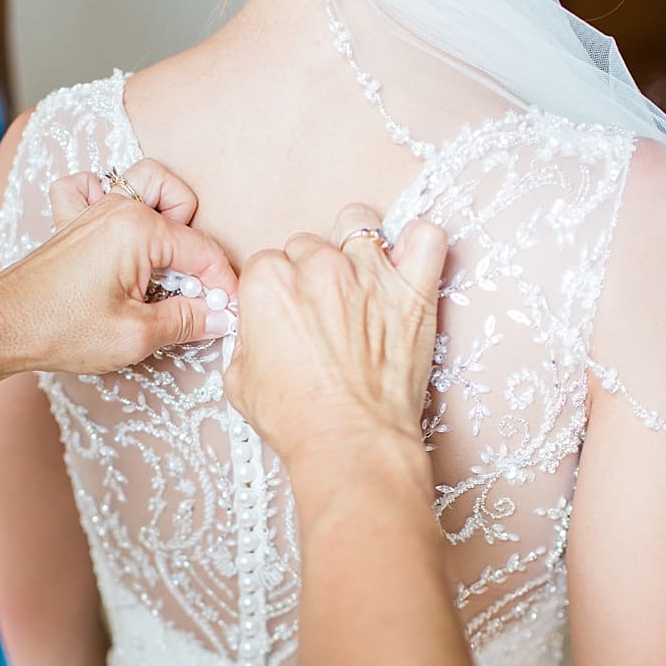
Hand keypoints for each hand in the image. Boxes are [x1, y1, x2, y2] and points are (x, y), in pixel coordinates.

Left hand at [0, 162, 237, 376]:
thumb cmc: (59, 331)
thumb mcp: (134, 336)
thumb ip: (185, 321)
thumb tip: (218, 317)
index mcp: (138, 229)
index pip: (203, 251)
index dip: (223, 286)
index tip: (230, 312)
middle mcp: (117, 207)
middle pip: (182, 211)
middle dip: (196, 254)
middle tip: (189, 296)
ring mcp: (91, 209)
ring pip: (146, 183)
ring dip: (166, 209)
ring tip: (163, 256)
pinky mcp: (70, 221)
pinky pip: (91, 186)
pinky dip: (105, 195)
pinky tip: (111, 229)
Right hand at [223, 203, 447, 470]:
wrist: (350, 441)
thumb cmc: (296, 417)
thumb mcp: (239, 379)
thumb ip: (246, 337)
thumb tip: (260, 329)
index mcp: (268, 283)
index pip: (267, 263)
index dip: (274, 292)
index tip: (285, 314)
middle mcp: (318, 268)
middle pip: (308, 244)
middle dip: (310, 272)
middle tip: (319, 311)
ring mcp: (370, 273)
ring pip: (359, 224)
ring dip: (354, 245)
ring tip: (358, 277)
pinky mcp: (414, 289)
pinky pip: (426, 237)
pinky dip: (418, 242)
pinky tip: (407, 260)